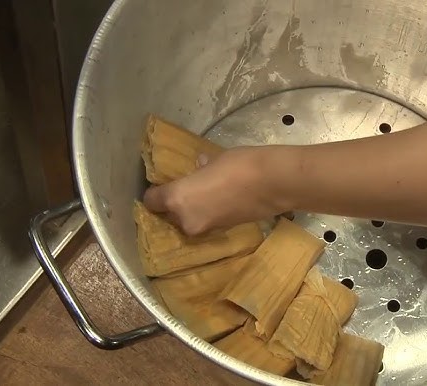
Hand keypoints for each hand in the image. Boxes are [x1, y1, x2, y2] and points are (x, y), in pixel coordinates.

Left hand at [143, 146, 291, 234]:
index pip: (151, 201)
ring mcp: (207, 229)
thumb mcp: (215, 161)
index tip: (162, 185)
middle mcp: (186, 220)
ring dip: (195, 211)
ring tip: (209, 194)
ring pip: (190, 221)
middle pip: (170, 216)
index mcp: (177, 199)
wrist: (275, 183)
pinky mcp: (225, 231)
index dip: (155, 193)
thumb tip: (199, 167)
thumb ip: (201, 169)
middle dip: (177, 205)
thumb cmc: (240, 164)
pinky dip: (212, 214)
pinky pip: (209, 222)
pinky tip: (224, 200)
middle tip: (189, 189)